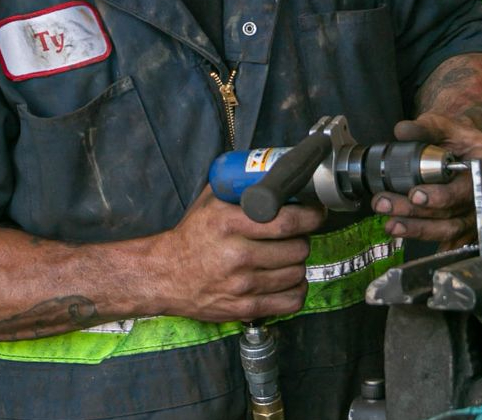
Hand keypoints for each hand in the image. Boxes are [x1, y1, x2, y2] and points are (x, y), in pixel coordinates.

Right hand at [156, 186, 322, 322]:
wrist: (165, 274)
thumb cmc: (192, 236)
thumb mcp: (210, 202)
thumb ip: (239, 186)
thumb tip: (273, 174)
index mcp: (229, 223)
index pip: (286, 222)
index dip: (310, 216)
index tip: (315, 213)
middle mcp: (237, 255)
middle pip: (298, 248)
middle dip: (303, 239)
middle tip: (296, 235)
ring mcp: (242, 285)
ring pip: (297, 273)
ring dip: (298, 264)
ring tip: (287, 256)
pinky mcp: (246, 308)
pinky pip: (290, 300)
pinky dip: (296, 289)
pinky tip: (287, 279)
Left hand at [371, 114, 481, 246]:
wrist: (460, 146)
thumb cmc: (453, 136)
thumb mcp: (441, 125)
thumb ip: (424, 128)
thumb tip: (402, 131)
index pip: (466, 188)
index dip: (442, 196)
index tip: (416, 195)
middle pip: (452, 213)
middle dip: (415, 213)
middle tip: (385, 205)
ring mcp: (473, 214)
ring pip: (447, 230)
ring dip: (416, 230)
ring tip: (389, 224)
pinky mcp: (461, 226)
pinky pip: (446, 239)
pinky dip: (426, 241)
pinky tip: (406, 240)